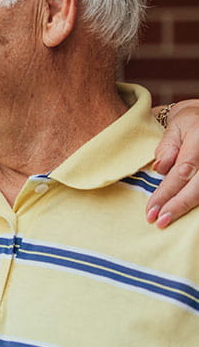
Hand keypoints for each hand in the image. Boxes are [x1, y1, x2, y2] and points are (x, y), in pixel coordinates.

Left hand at [148, 100, 198, 227]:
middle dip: (177, 206)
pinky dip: (194, 203)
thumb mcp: (173, 129)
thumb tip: (160, 169)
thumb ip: (166, 148)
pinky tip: (181, 213)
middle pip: (197, 186)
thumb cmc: (186, 124)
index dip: (167, 192)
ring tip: (166, 220)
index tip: (151, 209)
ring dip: (186, 208)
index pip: (182, 171)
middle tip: (158, 221)